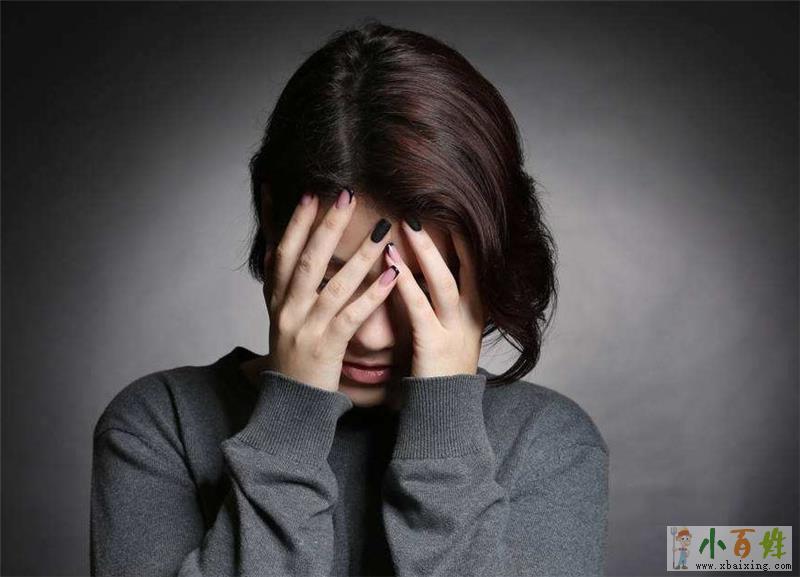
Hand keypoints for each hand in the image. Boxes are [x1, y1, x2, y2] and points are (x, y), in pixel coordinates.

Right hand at [261, 188, 400, 391]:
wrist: (289, 405)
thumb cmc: (291, 358)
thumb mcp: (279, 318)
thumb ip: (281, 284)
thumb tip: (277, 248)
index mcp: (277, 301)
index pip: (281, 253)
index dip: (294, 223)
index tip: (309, 193)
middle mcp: (287, 311)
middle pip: (306, 261)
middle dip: (326, 226)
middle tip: (346, 195)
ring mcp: (306, 330)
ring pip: (333, 286)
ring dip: (359, 256)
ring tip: (381, 231)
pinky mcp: (326, 349)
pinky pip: (351, 318)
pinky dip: (371, 295)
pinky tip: (391, 275)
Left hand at [384, 220, 486, 377]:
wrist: (444, 414)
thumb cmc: (439, 372)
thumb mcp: (450, 334)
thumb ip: (443, 306)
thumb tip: (428, 274)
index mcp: (476, 314)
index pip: (476, 267)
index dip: (464, 238)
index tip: (450, 210)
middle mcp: (470, 319)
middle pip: (463, 268)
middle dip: (442, 237)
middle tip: (422, 207)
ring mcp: (455, 332)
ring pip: (443, 282)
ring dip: (424, 251)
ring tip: (406, 224)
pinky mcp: (435, 346)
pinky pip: (420, 307)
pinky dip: (406, 282)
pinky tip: (391, 262)